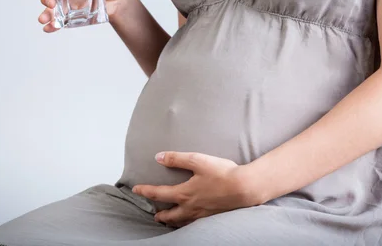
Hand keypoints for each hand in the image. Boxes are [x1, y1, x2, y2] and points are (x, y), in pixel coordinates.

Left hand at [132, 152, 261, 227]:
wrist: (244, 188)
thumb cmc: (222, 173)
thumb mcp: (198, 160)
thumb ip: (177, 159)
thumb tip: (158, 157)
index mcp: (184, 193)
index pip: (159, 193)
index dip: (145, 191)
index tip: (136, 190)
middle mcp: (190, 207)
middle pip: (169, 214)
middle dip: (160, 214)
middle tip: (154, 214)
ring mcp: (202, 214)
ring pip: (182, 221)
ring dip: (173, 221)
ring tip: (169, 221)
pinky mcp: (212, 217)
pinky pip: (195, 224)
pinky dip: (188, 224)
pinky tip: (191, 221)